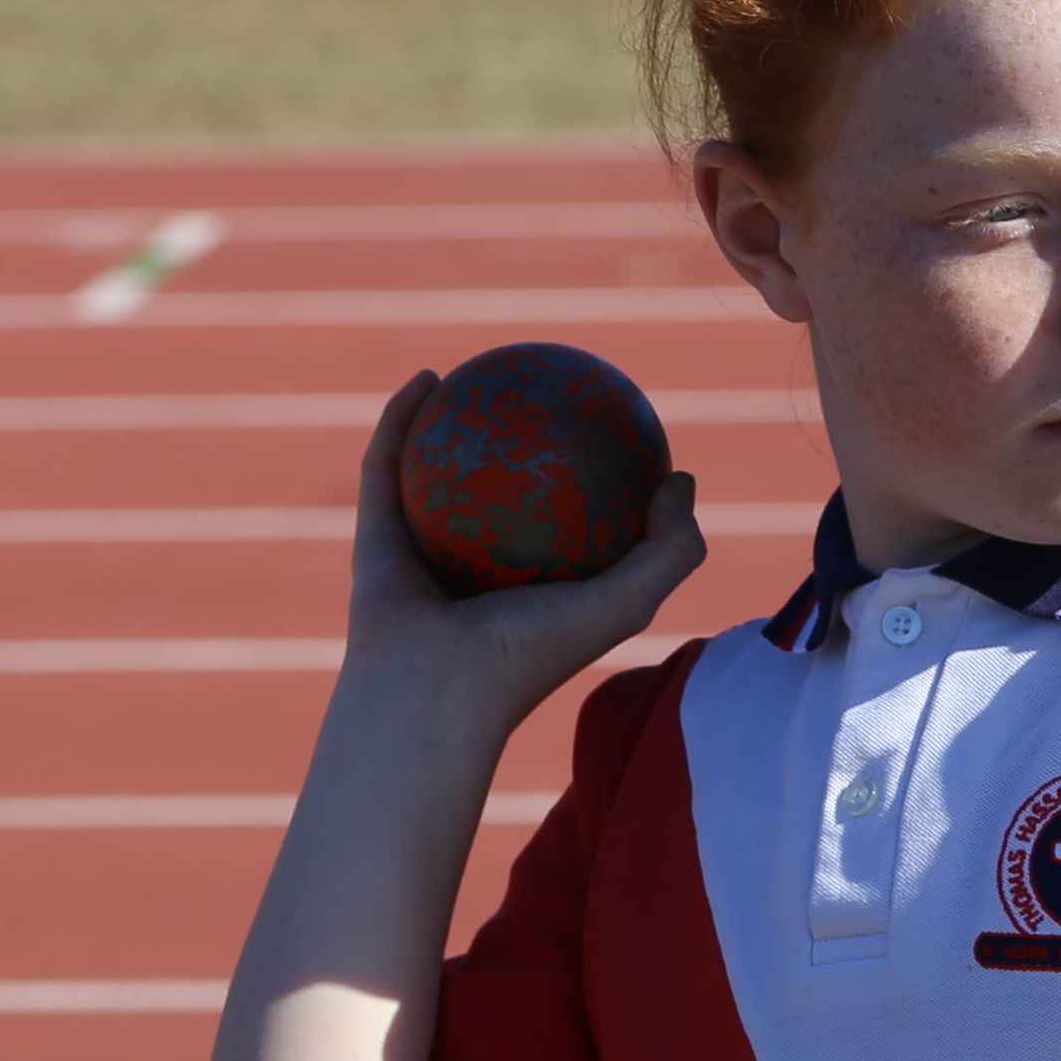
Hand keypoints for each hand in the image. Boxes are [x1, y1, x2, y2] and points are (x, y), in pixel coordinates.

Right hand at [337, 372, 709, 745]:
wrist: (433, 692)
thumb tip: (683, 480)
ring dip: (452, 420)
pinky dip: (401, 419)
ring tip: (481, 368)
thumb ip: (670, 549)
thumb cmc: (531, 654)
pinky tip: (429, 375)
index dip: (595, 473)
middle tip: (547, 386)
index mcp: (535, 589)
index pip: (572, 522)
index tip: (617, 423)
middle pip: (503, 491)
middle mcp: (479, 569)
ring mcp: (424, 552)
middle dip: (521, 439)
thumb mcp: (626, 603)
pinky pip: (387, 465)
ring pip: (436, 472)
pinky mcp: (377, 536)